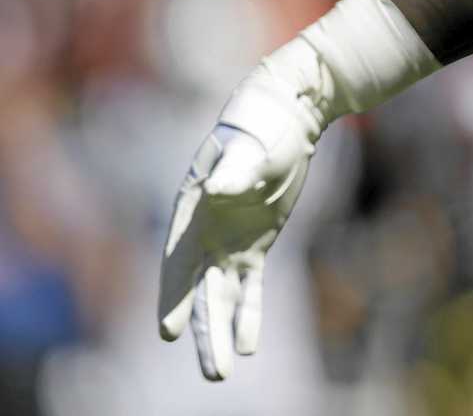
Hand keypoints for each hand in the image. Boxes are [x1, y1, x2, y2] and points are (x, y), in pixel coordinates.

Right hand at [158, 57, 322, 380]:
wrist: (284, 117)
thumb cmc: (259, 127)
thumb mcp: (249, 149)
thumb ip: (235, 172)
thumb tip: (220, 190)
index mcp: (190, 212)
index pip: (177, 264)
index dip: (174, 297)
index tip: (170, 332)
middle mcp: (201, 234)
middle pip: (200, 291)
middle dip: (205, 332)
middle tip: (213, 373)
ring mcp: (226, 242)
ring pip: (221, 297)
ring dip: (222, 333)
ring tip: (222, 373)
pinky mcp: (254, 245)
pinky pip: (249, 287)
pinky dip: (248, 315)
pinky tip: (249, 345)